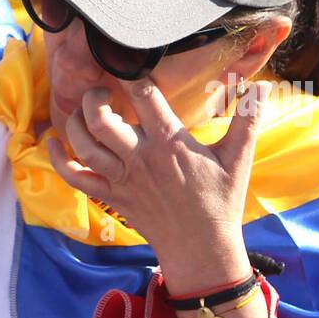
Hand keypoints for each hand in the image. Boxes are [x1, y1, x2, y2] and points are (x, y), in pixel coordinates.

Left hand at [46, 78, 270, 286]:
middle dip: (94, 96)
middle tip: (102, 91)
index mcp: (170, 143)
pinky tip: (53, 142)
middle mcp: (141, 158)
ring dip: (75, 122)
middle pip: (101, 118)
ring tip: (84, 110)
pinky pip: (74, 177)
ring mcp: (122, 179)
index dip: (135, 76)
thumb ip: (247, 119)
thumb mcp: (238, 158)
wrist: (202, 249)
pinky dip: (57, 159)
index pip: (144, 96)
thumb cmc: (221, 202)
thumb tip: (265, 86)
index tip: (134, 69)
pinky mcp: (111, 197)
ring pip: (83, 144)